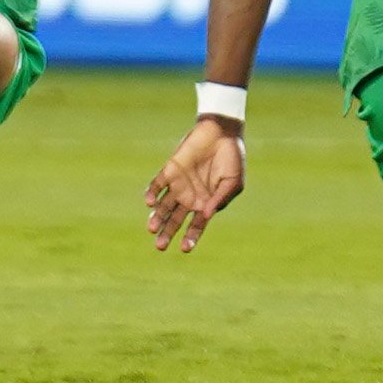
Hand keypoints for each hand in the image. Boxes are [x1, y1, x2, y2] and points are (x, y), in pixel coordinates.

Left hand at [145, 118, 247, 252]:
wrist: (222, 133)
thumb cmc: (232, 159)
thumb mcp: (232, 182)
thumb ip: (219, 199)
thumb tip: (205, 215)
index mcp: (206, 203)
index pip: (196, 225)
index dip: (191, 237)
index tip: (185, 249)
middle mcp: (189, 197)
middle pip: (175, 220)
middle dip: (167, 232)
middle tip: (160, 246)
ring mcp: (178, 184)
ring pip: (163, 206)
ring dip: (157, 217)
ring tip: (152, 228)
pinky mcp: (170, 170)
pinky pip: (158, 184)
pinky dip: (153, 193)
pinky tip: (150, 203)